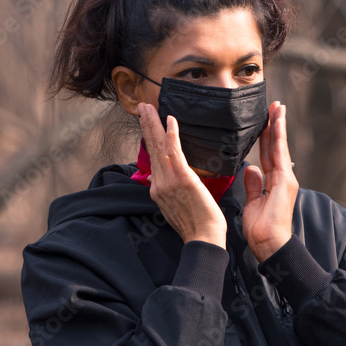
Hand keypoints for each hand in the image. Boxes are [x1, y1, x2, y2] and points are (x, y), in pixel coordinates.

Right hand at [138, 103, 226, 247]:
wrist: (203, 239)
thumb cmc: (196, 224)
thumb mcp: (174, 206)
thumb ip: (166, 190)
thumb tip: (155, 178)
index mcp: (158, 189)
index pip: (152, 158)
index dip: (148, 138)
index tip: (146, 122)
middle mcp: (159, 184)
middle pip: (151, 149)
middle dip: (146, 125)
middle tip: (142, 107)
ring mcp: (169, 181)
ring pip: (159, 147)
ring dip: (154, 124)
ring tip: (149, 108)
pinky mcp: (183, 179)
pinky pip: (175, 153)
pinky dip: (171, 135)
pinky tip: (170, 121)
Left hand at [243, 101, 297, 261]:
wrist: (270, 243)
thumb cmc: (261, 229)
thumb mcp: (252, 203)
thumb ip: (253, 185)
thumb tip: (250, 169)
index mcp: (273, 182)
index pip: (268, 154)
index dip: (265, 137)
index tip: (265, 120)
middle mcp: (282, 177)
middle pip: (276, 146)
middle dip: (275, 125)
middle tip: (275, 105)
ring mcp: (286, 178)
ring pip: (280, 145)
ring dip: (278, 125)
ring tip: (277, 107)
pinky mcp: (285, 180)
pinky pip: (279, 153)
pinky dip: (278, 136)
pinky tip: (276, 122)